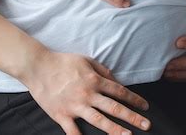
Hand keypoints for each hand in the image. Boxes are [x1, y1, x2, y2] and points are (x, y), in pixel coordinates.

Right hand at [24, 48, 150, 134]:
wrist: (38, 67)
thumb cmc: (62, 62)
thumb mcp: (84, 59)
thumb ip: (101, 69)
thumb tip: (114, 79)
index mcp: (94, 79)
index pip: (119, 91)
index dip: (134, 99)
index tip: (145, 106)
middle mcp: (88, 94)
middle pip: (114, 108)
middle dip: (132, 117)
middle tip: (147, 125)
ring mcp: (75, 106)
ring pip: (99, 121)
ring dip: (115, 130)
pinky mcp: (62, 115)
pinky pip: (73, 131)